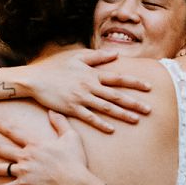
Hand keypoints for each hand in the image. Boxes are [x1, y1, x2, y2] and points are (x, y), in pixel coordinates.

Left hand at [0, 111, 92, 184]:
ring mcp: (24, 171)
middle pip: (2, 150)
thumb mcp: (70, 137)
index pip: (15, 132)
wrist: (75, 182)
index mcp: (35, 144)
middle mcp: (26, 156)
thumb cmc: (75, 160)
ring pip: (1, 169)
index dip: (2, 127)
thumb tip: (52, 111)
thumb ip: (60, 123)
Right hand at [21, 50, 150, 131]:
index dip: (134, 82)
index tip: (149, 87)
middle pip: (116, 95)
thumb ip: (98, 57)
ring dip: (122, 114)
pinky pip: (89, 117)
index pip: (118, 79)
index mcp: (92, 74)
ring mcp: (81, 98)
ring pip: (106, 108)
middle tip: (149, 109)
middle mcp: (89, 86)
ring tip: (136, 120)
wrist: (36, 79)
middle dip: (134, 102)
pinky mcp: (72, 108)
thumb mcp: (78, 57)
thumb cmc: (56, 66)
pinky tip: (111, 129)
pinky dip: (100, 123)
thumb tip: (115, 55)